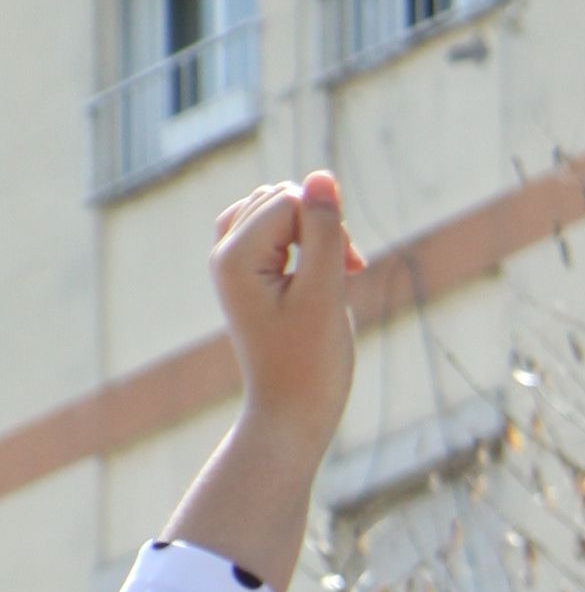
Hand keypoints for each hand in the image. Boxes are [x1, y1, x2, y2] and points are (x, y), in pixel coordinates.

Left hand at [208, 175, 363, 461]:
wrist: (290, 416)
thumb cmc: (311, 365)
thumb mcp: (325, 294)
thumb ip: (325, 232)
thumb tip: (322, 175)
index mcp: (235, 256)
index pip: (289, 202)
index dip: (328, 226)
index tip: (352, 270)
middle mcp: (223, 252)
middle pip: (279, 199)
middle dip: (318, 225)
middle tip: (347, 272)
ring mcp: (230, 262)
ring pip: (276, 210)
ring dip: (312, 232)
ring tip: (335, 274)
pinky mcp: (244, 274)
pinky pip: (270, 229)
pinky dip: (298, 242)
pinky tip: (317, 271)